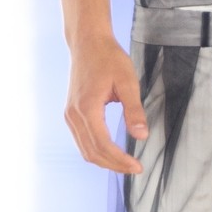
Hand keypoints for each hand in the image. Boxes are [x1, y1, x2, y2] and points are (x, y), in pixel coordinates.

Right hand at [64, 36, 148, 173]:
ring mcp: (70, 115)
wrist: (88, 42)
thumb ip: (134, 110)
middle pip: (92, 152)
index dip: (120, 160)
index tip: (137, 166)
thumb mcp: (127, 81)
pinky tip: (111, 152)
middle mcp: (74, 115)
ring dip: (104, 161)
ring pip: (85, 149)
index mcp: (87, 108)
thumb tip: (141, 135)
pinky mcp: (71, 113)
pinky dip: (96, 151)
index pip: (103, 145)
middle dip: (113, 165)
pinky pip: (81, 140)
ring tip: (125, 164)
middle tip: (134, 168)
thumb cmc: (108, 58)